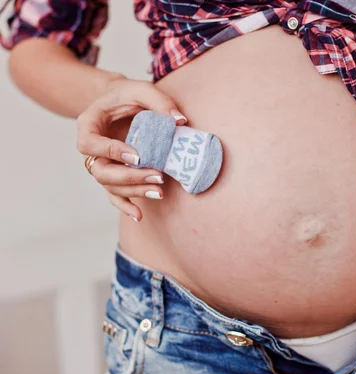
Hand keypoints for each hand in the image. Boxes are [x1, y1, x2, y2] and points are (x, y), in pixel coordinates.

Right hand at [77, 77, 186, 220]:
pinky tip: (139, 215)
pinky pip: (114, 195)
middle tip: (157, 176)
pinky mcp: (114, 174)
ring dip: (134, 191)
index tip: (138, 156)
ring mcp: (102, 164)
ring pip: (110, 186)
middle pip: (100, 171)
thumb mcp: (141, 88)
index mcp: (88, 124)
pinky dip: (125, 206)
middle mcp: (91, 149)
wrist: (119, 102)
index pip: (90, 144)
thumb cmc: (127, 94)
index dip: (112, 152)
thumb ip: (159, 100)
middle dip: (129, 177)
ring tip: (160, 191)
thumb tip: (180, 121)